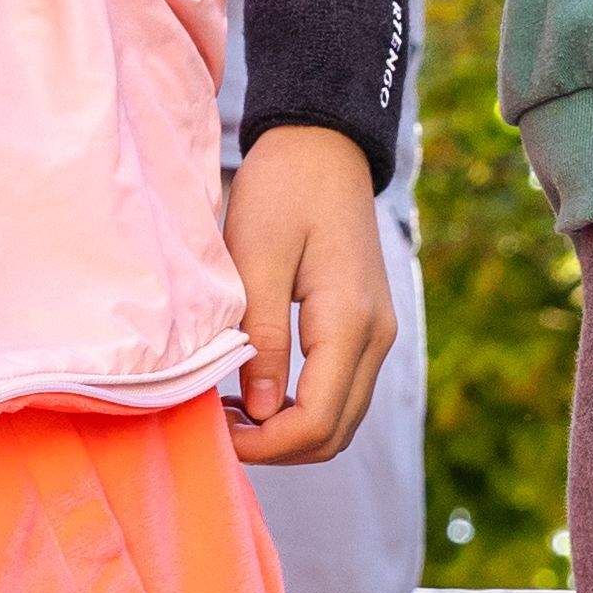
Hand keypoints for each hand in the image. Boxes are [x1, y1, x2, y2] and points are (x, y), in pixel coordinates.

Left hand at [225, 125, 391, 463]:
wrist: (323, 144)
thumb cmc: (283, 191)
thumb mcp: (258, 260)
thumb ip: (263, 338)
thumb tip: (259, 412)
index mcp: (350, 321)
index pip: (314, 421)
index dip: (262, 445)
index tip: (214, 431)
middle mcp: (377, 335)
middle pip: (334, 433)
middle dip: (275, 447)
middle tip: (219, 427)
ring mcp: (378, 332)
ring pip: (342, 419)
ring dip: (289, 432)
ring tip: (234, 411)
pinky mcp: (368, 325)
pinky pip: (343, 391)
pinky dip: (304, 409)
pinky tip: (259, 390)